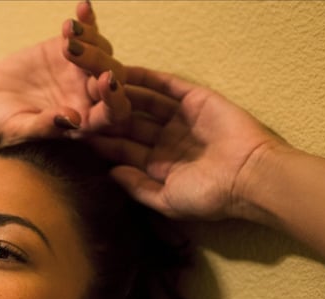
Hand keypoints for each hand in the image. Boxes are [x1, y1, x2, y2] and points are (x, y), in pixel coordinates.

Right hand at [0, 1, 122, 151]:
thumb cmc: (0, 126)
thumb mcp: (19, 129)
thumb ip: (46, 127)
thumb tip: (72, 119)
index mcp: (85, 124)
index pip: (115, 112)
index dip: (115, 97)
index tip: (105, 80)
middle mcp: (89, 98)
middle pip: (113, 76)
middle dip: (98, 61)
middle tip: (69, 50)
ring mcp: (80, 72)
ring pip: (102, 52)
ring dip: (90, 40)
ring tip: (66, 34)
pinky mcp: (66, 51)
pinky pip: (84, 33)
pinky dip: (86, 20)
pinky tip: (82, 7)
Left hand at [63, 53, 285, 219]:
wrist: (250, 177)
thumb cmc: (211, 197)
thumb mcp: (166, 200)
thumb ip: (137, 187)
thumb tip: (110, 172)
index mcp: (157, 164)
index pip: (122, 148)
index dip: (99, 140)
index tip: (73, 132)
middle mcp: (165, 139)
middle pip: (128, 122)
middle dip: (104, 112)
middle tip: (75, 100)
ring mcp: (179, 118)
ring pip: (142, 101)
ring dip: (119, 92)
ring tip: (93, 81)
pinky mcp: (195, 99)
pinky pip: (165, 86)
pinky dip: (145, 78)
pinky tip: (122, 71)